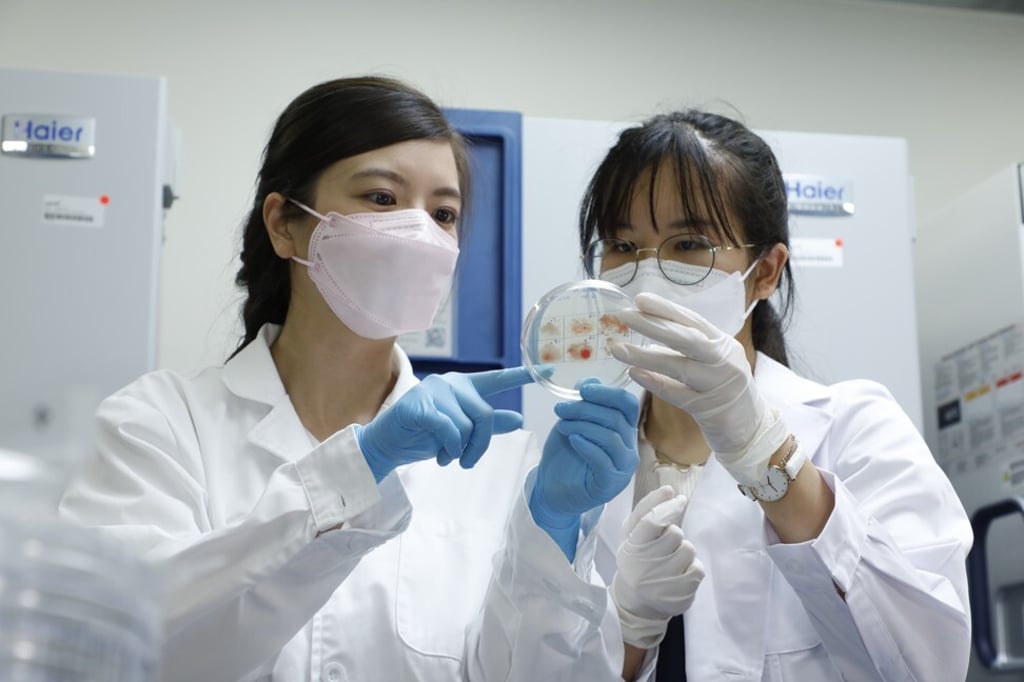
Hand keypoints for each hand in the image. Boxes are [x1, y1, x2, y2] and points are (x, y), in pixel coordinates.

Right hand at [356, 367, 533, 481]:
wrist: (387, 446)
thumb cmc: (423, 437)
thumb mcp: (461, 433)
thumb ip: (488, 426)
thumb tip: (518, 419)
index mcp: (463, 388)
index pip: (496, 380)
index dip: (521, 375)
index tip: (548, 369)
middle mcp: (450, 383)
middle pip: (484, 414)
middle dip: (480, 445)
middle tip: (467, 462)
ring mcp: (433, 391)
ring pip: (466, 426)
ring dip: (459, 451)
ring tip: (445, 456)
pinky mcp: (419, 405)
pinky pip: (449, 430)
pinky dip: (449, 448)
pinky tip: (440, 456)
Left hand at [529, 379, 639, 560]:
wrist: (551, 490)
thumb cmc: (565, 456)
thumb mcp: (572, 423)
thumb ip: (583, 404)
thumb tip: (590, 380)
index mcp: (623, 429)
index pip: (627, 404)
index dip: (607, 393)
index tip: (582, 389)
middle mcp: (628, 448)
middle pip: (616, 418)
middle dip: (585, 409)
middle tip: (560, 409)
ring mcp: (622, 468)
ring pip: (610, 437)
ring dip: (582, 426)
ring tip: (561, 425)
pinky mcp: (611, 484)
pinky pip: (603, 460)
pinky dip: (587, 446)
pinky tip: (572, 440)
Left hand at [610, 292, 787, 484]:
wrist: (752, 427)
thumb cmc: (724, 388)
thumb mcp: (713, 359)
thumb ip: (688, 345)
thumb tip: (650, 326)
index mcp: (722, 343)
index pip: (692, 320)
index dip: (666, 308)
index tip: (640, 299)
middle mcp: (723, 360)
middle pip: (686, 338)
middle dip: (654, 325)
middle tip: (625, 315)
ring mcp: (717, 385)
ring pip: (680, 366)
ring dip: (646, 356)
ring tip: (618, 349)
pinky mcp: (708, 409)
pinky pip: (677, 395)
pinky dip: (655, 383)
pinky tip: (634, 373)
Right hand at [610, 485, 704, 648]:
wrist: (636, 601)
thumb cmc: (635, 559)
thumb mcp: (631, 534)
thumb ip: (646, 510)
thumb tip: (669, 490)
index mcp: (630, 547)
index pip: (652, 521)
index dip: (668, 507)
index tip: (678, 498)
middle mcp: (645, 566)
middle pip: (675, 534)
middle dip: (673, 535)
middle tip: (663, 546)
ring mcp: (663, 583)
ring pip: (688, 550)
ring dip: (682, 552)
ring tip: (670, 561)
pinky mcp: (680, 596)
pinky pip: (698, 569)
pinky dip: (691, 568)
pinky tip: (678, 574)